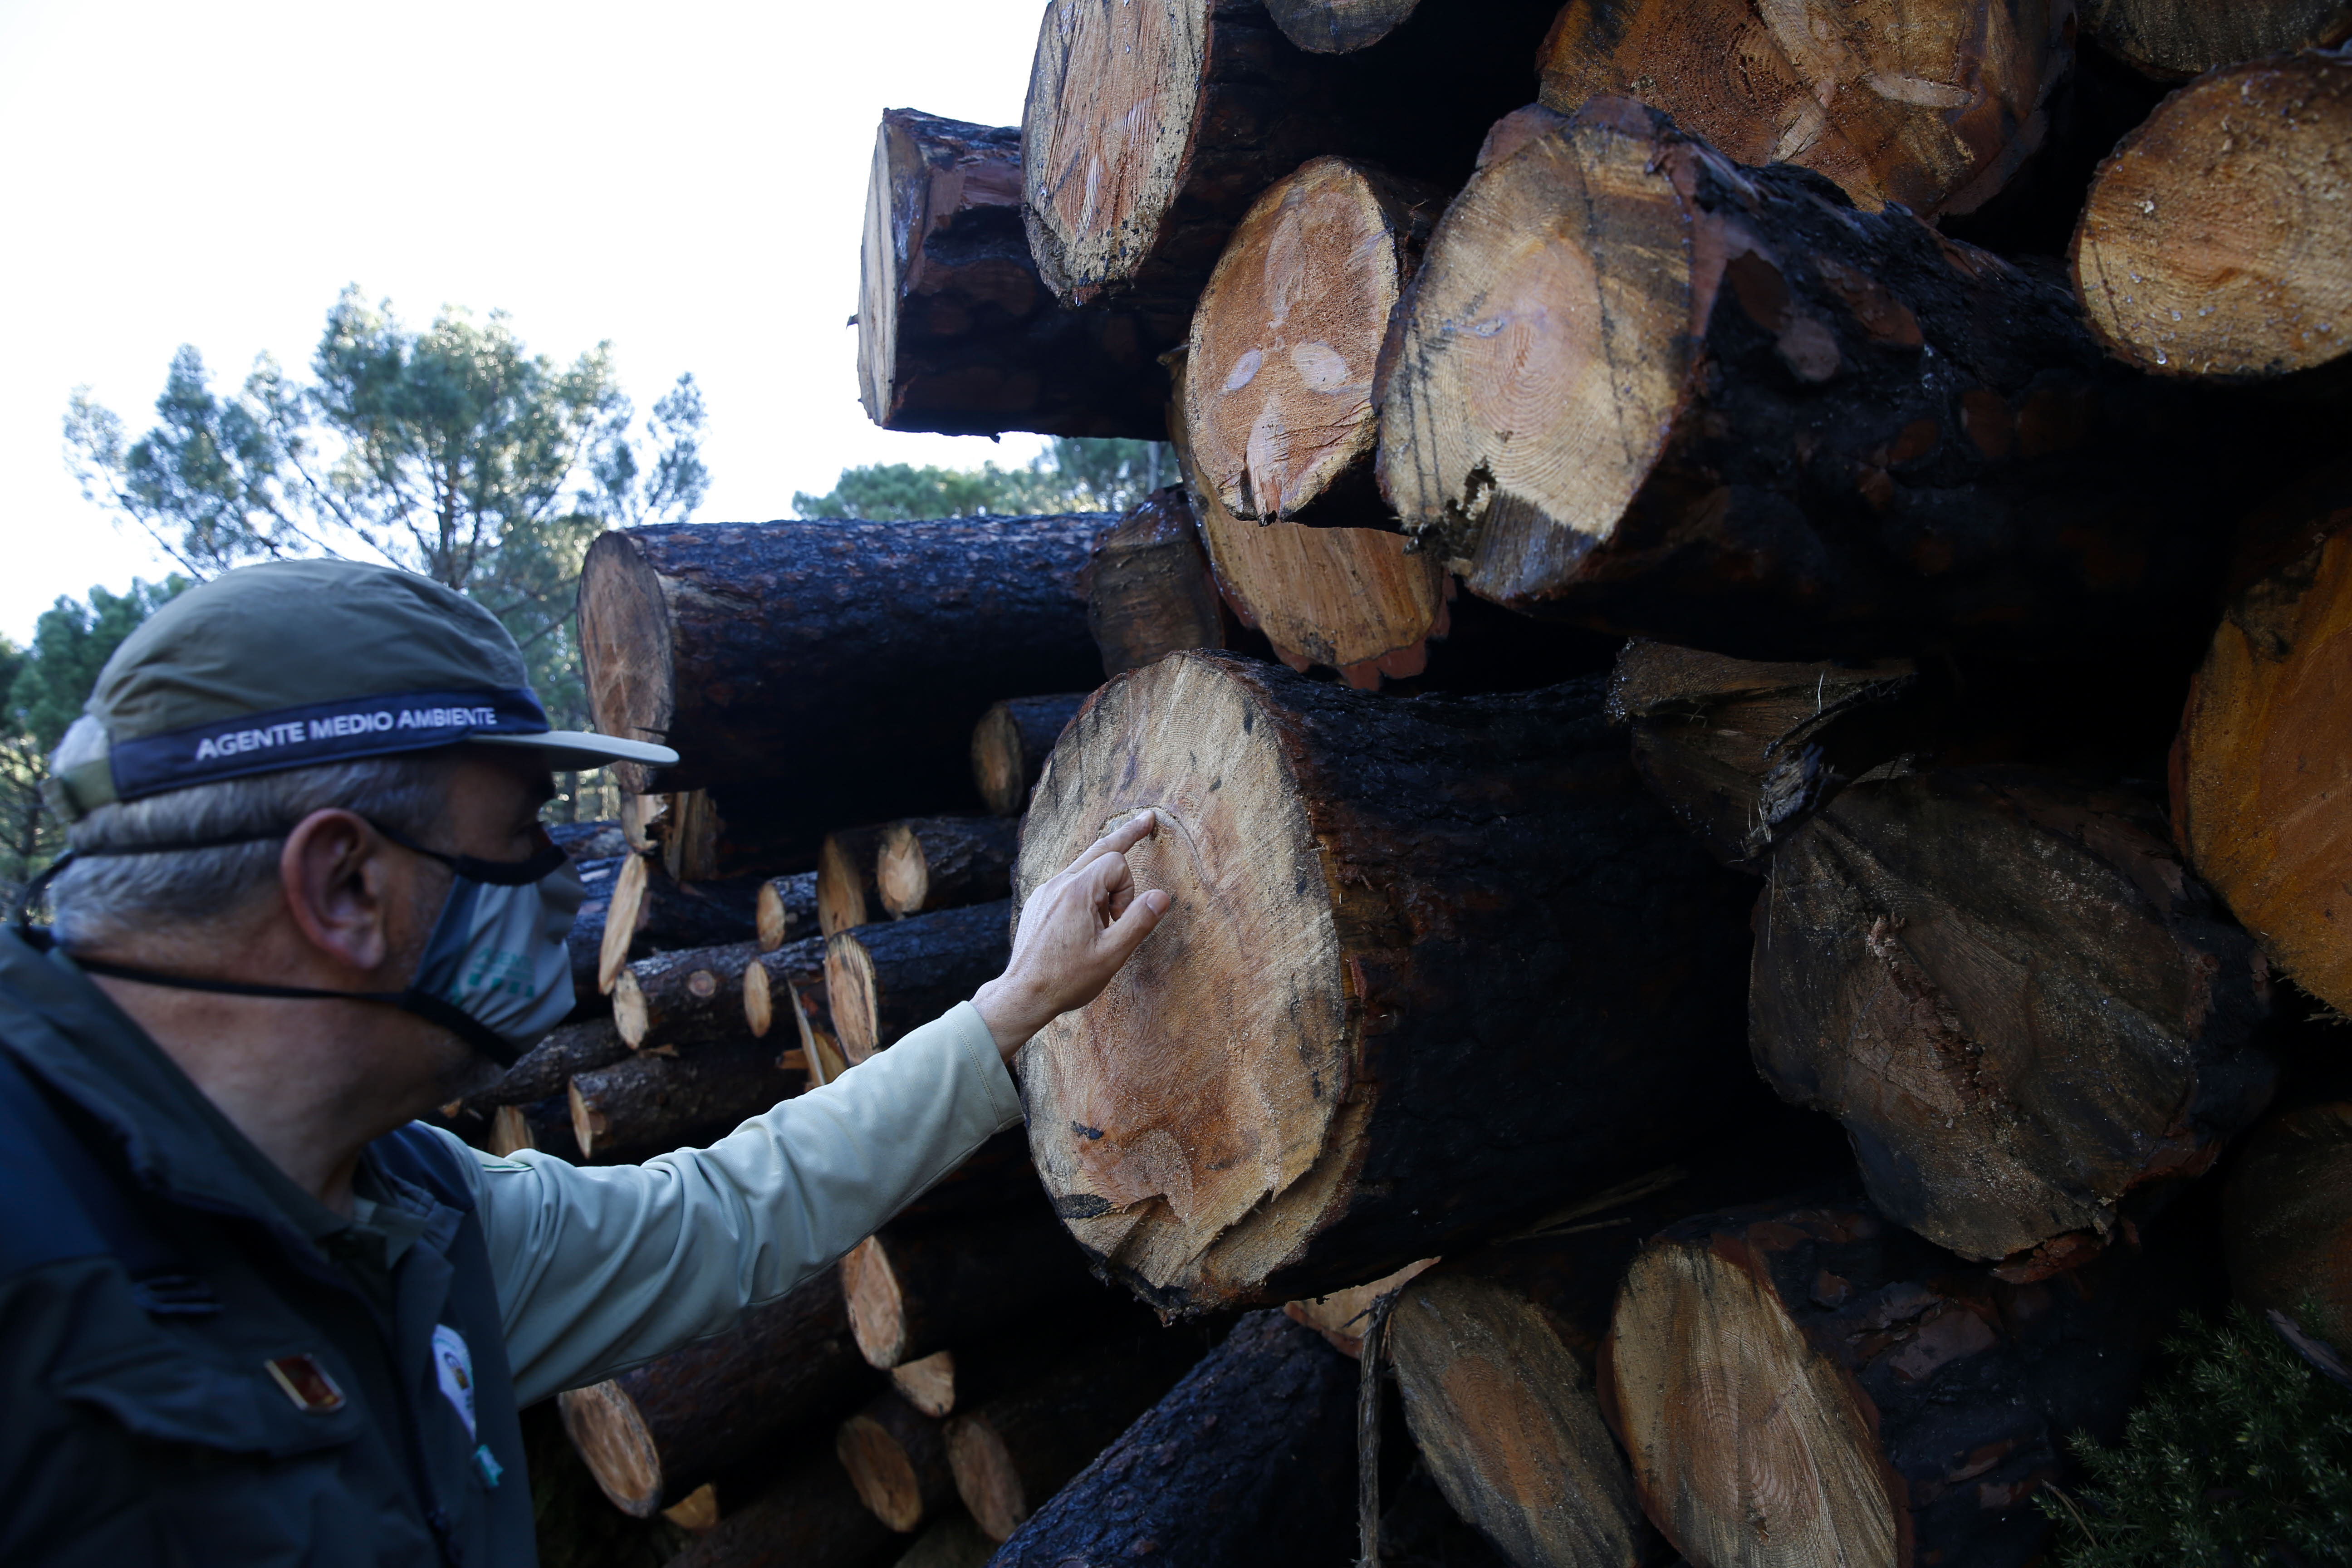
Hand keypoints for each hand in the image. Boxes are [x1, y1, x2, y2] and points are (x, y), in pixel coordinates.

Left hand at [973, 812, 1172, 1059]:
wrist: (1023, 994)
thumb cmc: (1067, 979)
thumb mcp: (1112, 955)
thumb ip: (1139, 921)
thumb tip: (1162, 896)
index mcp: (1077, 891)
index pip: (1116, 863)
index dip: (1128, 890)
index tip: (1120, 920)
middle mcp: (1058, 883)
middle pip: (1099, 848)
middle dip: (1125, 835)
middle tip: (1146, 820)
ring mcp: (1045, 891)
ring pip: (1083, 867)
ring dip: (1104, 883)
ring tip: (1108, 914)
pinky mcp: (1038, 902)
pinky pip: (1068, 884)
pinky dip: (1085, 892)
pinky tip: (1085, 923)